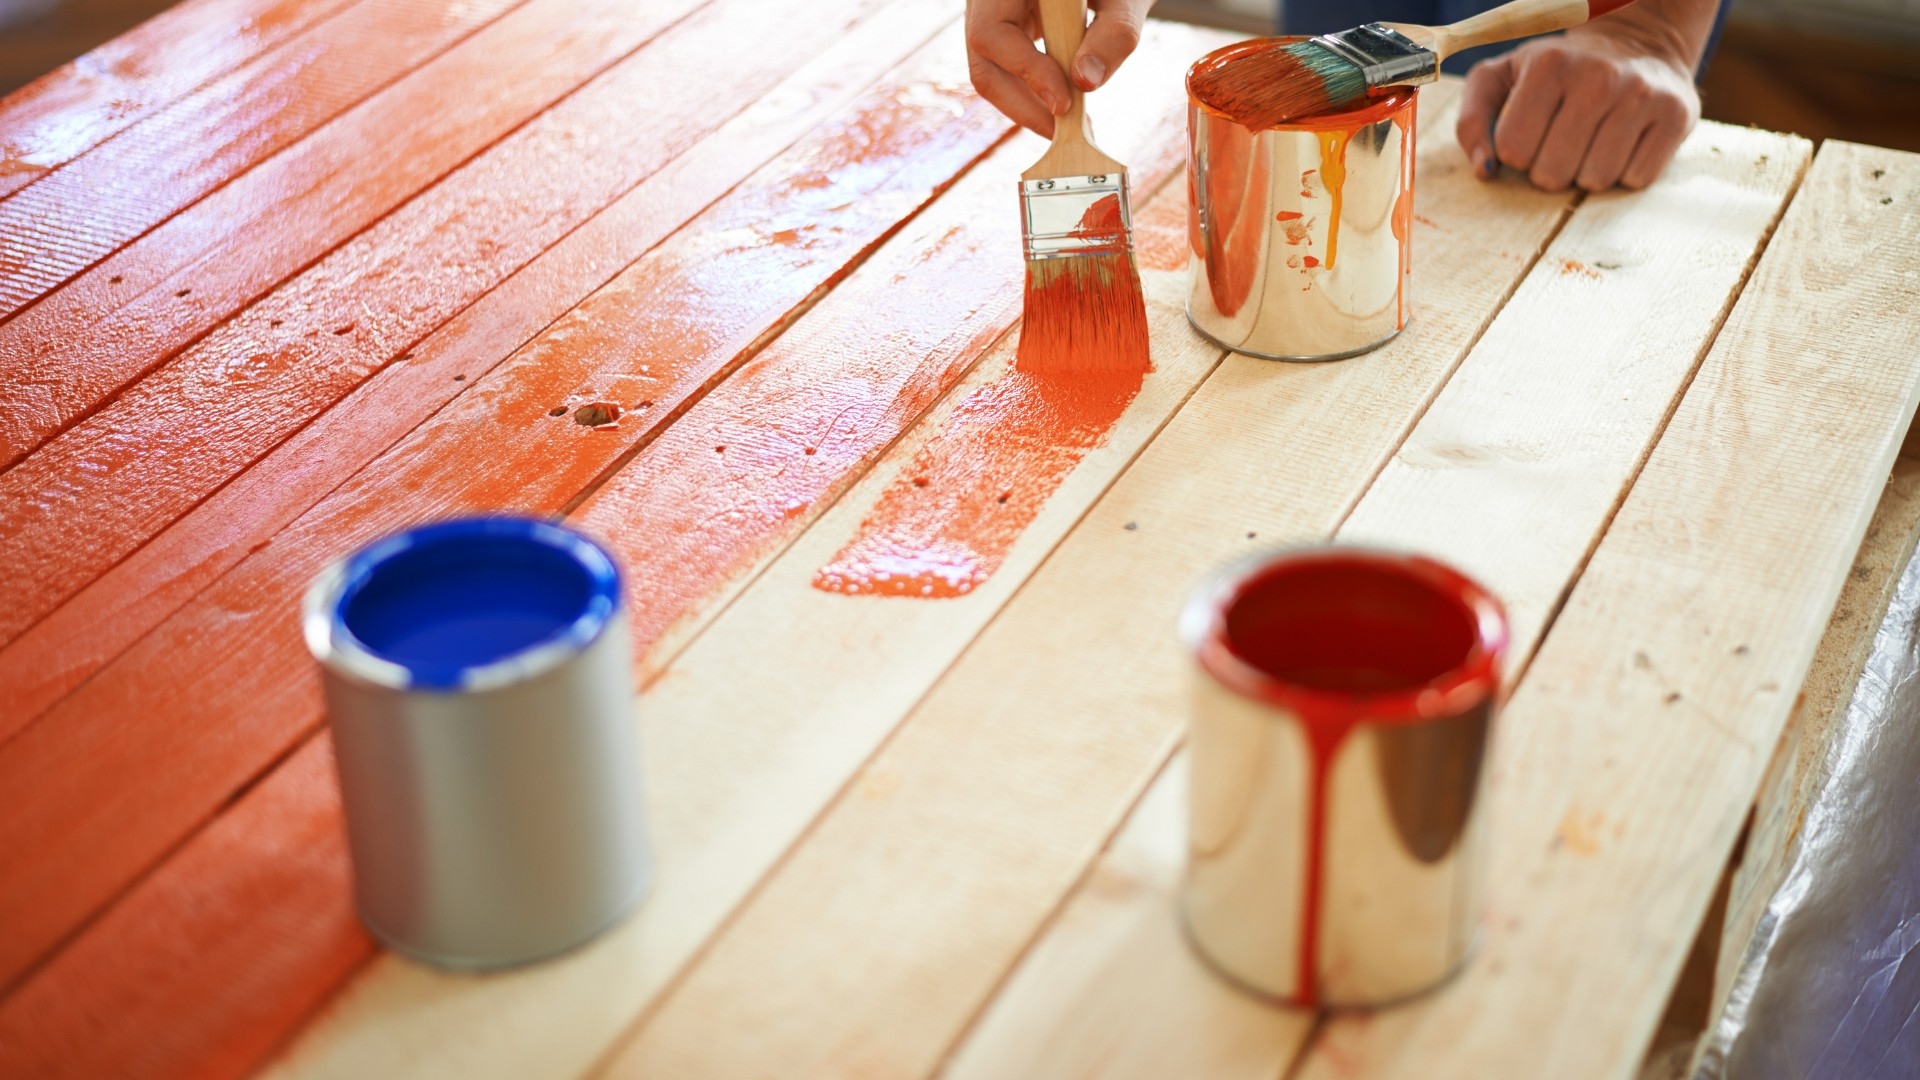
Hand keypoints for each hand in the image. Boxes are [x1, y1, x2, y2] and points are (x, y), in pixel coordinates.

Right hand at [965, 0, 1153, 137]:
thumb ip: (1114, 33)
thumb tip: (1085, 83)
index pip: (992, 33)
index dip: (1025, 72)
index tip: (1064, 105)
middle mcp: (987, 2)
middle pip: (983, 65)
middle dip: (1023, 107)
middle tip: (1064, 133)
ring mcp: (991, 19)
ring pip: (992, 76)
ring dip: (1030, 107)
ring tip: (1073, 124)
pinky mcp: (1005, 36)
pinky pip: (1007, 75)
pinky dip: (1035, 96)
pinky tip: (1068, 107)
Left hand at [1456, 26, 1700, 191]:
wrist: (1637, 47)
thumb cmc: (1556, 73)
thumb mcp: (1501, 80)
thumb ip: (1473, 121)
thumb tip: (1485, 171)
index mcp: (1549, 64)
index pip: (1512, 149)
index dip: (1516, 152)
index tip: (1531, 133)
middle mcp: (1599, 76)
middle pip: (1552, 172)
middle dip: (1549, 168)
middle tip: (1562, 142)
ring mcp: (1642, 95)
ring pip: (1595, 181)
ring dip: (1587, 173)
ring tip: (1592, 142)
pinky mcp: (1677, 115)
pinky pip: (1636, 179)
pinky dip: (1625, 173)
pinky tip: (1623, 143)